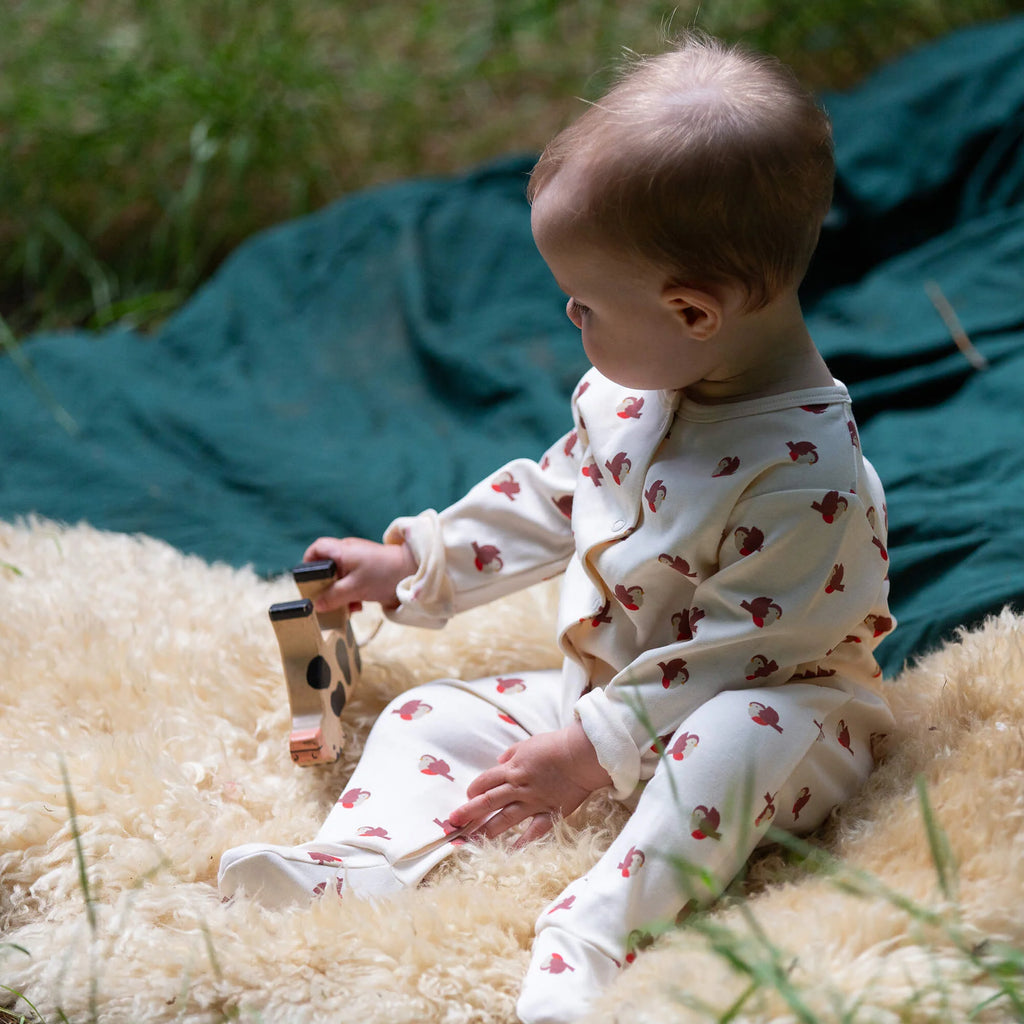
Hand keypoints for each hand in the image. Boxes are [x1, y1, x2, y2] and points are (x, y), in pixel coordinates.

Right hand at [302, 536, 416, 612]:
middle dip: (325, 586)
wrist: (414, 573)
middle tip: (325, 600)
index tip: (306, 581)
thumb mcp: (354, 588)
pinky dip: (351, 595)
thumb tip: (316, 605)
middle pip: (326, 567)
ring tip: (345, 608)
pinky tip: (357, 607)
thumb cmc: (383, 574)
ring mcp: (359, 563)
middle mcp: (349, 553)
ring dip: (339, 594)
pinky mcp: (369, 574)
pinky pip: (352, 583)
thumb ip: (333, 597)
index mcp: (342, 550)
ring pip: (339, 578)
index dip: (308, 562)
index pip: (317, 548)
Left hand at [449, 721, 610, 846]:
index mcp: (512, 768)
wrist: (581, 754)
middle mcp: (518, 786)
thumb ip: (512, 754)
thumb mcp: (528, 744)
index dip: (474, 790)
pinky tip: (509, 852)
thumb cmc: (555, 745)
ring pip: (505, 818)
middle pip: (488, 801)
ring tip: (472, 840)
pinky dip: (521, 842)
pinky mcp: (550, 812)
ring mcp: (533, 801)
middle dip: (468, 812)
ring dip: (487, 829)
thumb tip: (500, 762)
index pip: (485, 781)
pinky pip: (533, 831)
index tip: (467, 797)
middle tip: (453, 823)